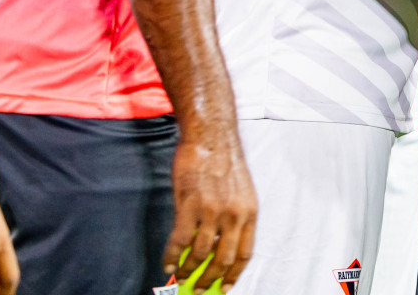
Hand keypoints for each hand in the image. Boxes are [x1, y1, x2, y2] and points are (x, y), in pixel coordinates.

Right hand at [165, 125, 256, 289]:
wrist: (211, 138)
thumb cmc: (224, 163)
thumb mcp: (240, 192)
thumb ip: (233, 218)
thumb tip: (220, 247)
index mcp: (250, 212)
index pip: (244, 254)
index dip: (233, 275)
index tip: (224, 288)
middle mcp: (234, 214)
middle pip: (223, 259)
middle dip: (209, 279)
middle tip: (198, 290)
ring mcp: (212, 211)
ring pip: (199, 253)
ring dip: (188, 270)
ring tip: (180, 277)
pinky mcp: (190, 205)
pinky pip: (180, 241)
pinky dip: (172, 256)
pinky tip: (167, 263)